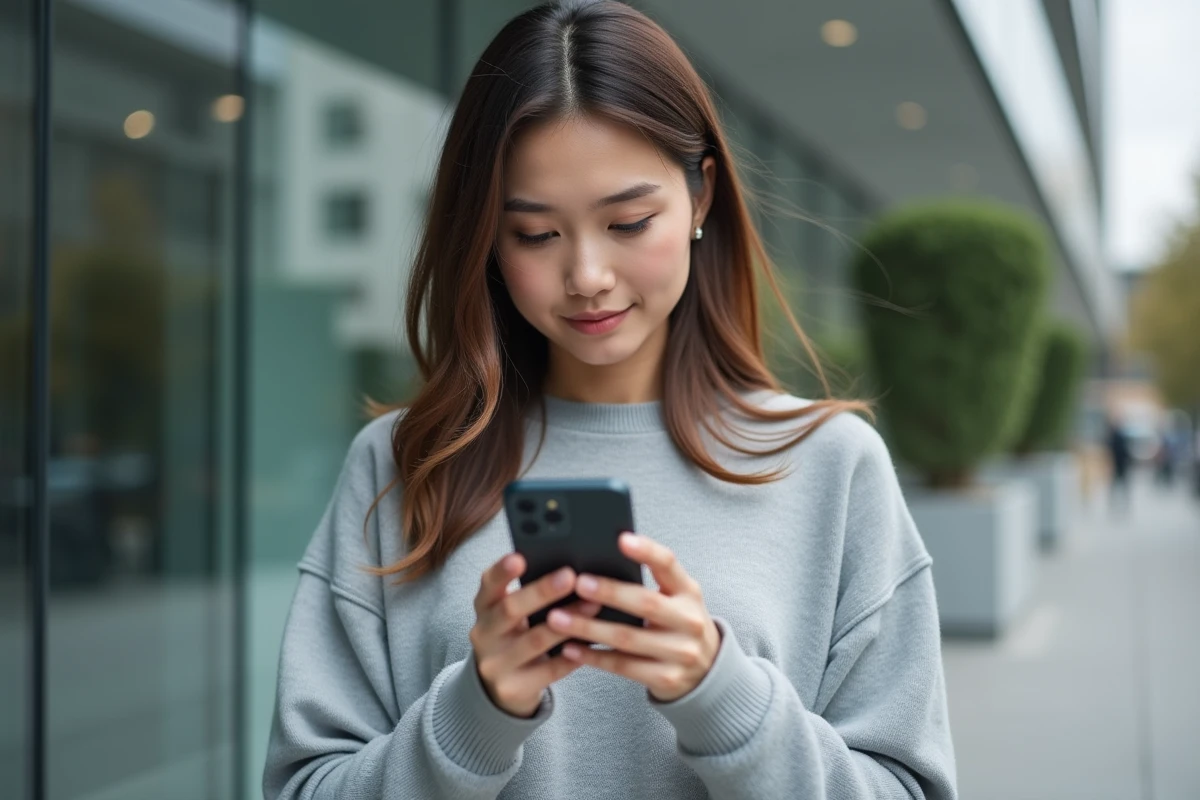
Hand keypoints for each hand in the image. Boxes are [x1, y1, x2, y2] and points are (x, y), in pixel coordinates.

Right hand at [470, 553, 600, 717]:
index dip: (502, 571)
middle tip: (570, 576)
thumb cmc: (515, 636)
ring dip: (567, 622)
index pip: (487, 585)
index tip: (520, 556)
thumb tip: (571, 568)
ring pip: (534, 641)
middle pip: (510, 610)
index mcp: (483, 608)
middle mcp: (483, 634)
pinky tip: (592, 643)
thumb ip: (528, 592)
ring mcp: (495, 664)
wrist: (500, 687)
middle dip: (541, 592)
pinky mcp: (513, 689)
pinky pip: (548, 671)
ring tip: (593, 605)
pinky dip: (571, 656)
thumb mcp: (510, 614)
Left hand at [546, 533, 720, 701]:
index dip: (647, 551)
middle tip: (578, 584)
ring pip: (627, 638)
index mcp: (689, 591)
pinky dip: (593, 657)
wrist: (706, 671)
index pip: (669, 564)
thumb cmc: (678, 624)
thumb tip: (602, 559)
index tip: (622, 540)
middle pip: (645, 603)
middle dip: (609, 593)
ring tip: (557, 619)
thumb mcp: (677, 598)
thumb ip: (652, 580)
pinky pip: (622, 666)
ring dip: (589, 628)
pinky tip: (570, 648)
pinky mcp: (665, 678)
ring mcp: (679, 652)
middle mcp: (688, 620)